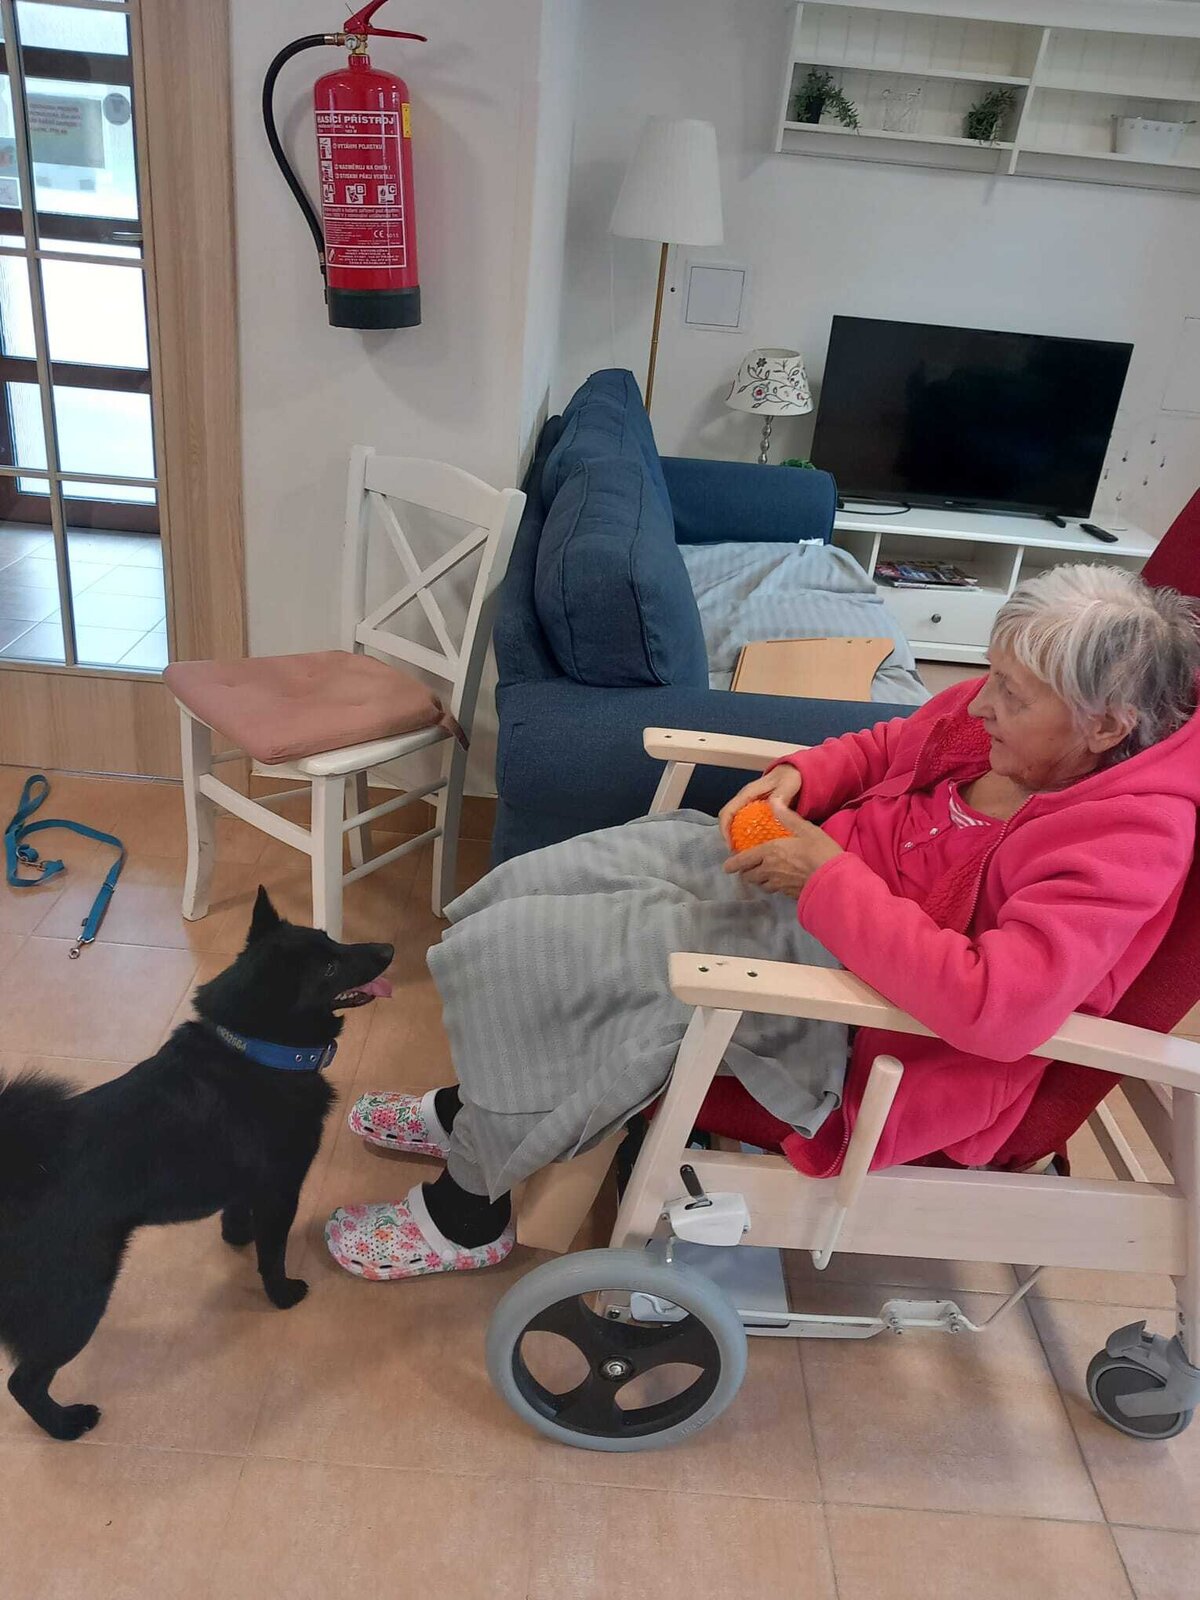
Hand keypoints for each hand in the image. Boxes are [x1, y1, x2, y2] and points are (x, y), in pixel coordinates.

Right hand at [718, 764, 802, 846]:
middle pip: (727, 819)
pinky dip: (746, 835)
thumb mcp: (787, 784)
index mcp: (748, 793)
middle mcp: (744, 799)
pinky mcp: (755, 810)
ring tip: (744, 853)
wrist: (794, 772)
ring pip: (734, 822)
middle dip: (728, 837)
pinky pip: (745, 823)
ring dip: (735, 837)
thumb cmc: (789, 777)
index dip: (725, 829)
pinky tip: (755, 846)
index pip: (728, 811)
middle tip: (737, 854)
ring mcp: (749, 804)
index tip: (730, 844)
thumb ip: (781, 795)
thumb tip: (773, 806)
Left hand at [723, 798, 841, 895]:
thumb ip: (787, 817)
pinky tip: (780, 879)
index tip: (727, 866)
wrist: (835, 879)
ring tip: (763, 873)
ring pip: (760, 885)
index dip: (733, 864)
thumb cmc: (821, 852)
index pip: (743, 861)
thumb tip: (773, 801)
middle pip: (749, 876)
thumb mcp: (806, 829)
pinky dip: (772, 885)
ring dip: (758, 879)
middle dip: (746, 872)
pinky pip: (774, 890)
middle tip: (748, 867)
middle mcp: (770, 870)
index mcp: (770, 853)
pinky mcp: (788, 894)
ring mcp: (779, 885)